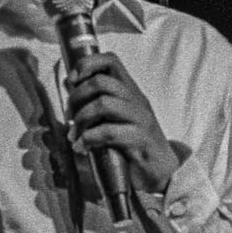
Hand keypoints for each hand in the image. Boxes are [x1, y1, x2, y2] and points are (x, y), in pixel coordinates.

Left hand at [63, 52, 178, 193]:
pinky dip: (90, 139)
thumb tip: (70, 83)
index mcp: (130, 91)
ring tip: (74, 136)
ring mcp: (141, 119)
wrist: (162, 171)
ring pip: (104, 104)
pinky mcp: (141, 139)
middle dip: (77, 98)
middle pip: (101, 82)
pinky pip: (110, 132)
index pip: (110, 60)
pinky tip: (82, 148)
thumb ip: (96, 101)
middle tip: (69, 118)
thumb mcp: (115, 118)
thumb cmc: (133, 144)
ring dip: (82, 119)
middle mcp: (136, 100)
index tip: (72, 81)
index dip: (87, 64)